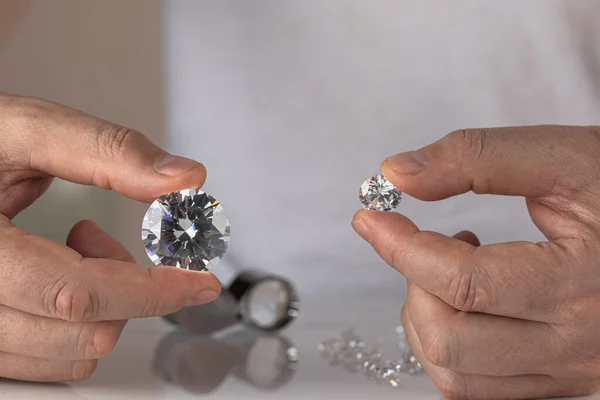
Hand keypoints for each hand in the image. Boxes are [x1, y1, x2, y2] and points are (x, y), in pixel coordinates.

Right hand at [0, 93, 220, 381]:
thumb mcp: (23, 129)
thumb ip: (106, 150)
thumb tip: (183, 178)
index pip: (77, 294)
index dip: (153, 290)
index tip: (200, 282)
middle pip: (82, 332)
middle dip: (123, 286)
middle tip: (99, 234)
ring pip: (69, 356)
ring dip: (99, 306)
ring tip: (69, 250)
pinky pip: (45, 363)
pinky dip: (73, 325)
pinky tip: (54, 277)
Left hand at [352, 126, 599, 398]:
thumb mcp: (563, 157)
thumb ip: (476, 158)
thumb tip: (397, 174)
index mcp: (583, 281)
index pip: (464, 281)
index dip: (401, 246)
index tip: (369, 217)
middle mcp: (579, 343)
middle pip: (452, 341)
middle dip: (414, 285)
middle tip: (426, 242)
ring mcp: (570, 371)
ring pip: (457, 376)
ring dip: (426, 320)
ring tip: (448, 268)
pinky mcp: (561, 380)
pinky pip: (478, 389)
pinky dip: (449, 349)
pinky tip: (467, 305)